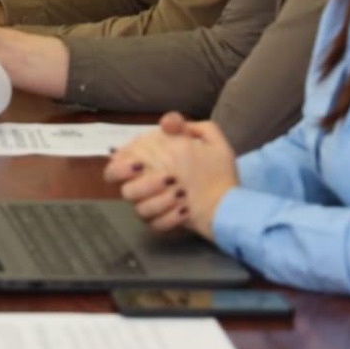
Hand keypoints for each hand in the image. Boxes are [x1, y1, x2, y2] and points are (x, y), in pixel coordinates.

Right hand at [104, 113, 239, 238]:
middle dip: (142, 185)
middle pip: (125, 190)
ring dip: (160, 201)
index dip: (121, 165)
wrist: (231, 201)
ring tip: (183, 193)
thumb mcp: (208, 141)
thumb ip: (185, 125)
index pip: (118, 164)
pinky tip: (186, 210)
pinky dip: (170, 218)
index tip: (139, 163)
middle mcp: (144, 186)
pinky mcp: (161, 225)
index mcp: (149, 163)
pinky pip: (156, 225)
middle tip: (168, 179)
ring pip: (140, 209)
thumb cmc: (216, 171)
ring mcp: (152, 208)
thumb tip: (165, 122)